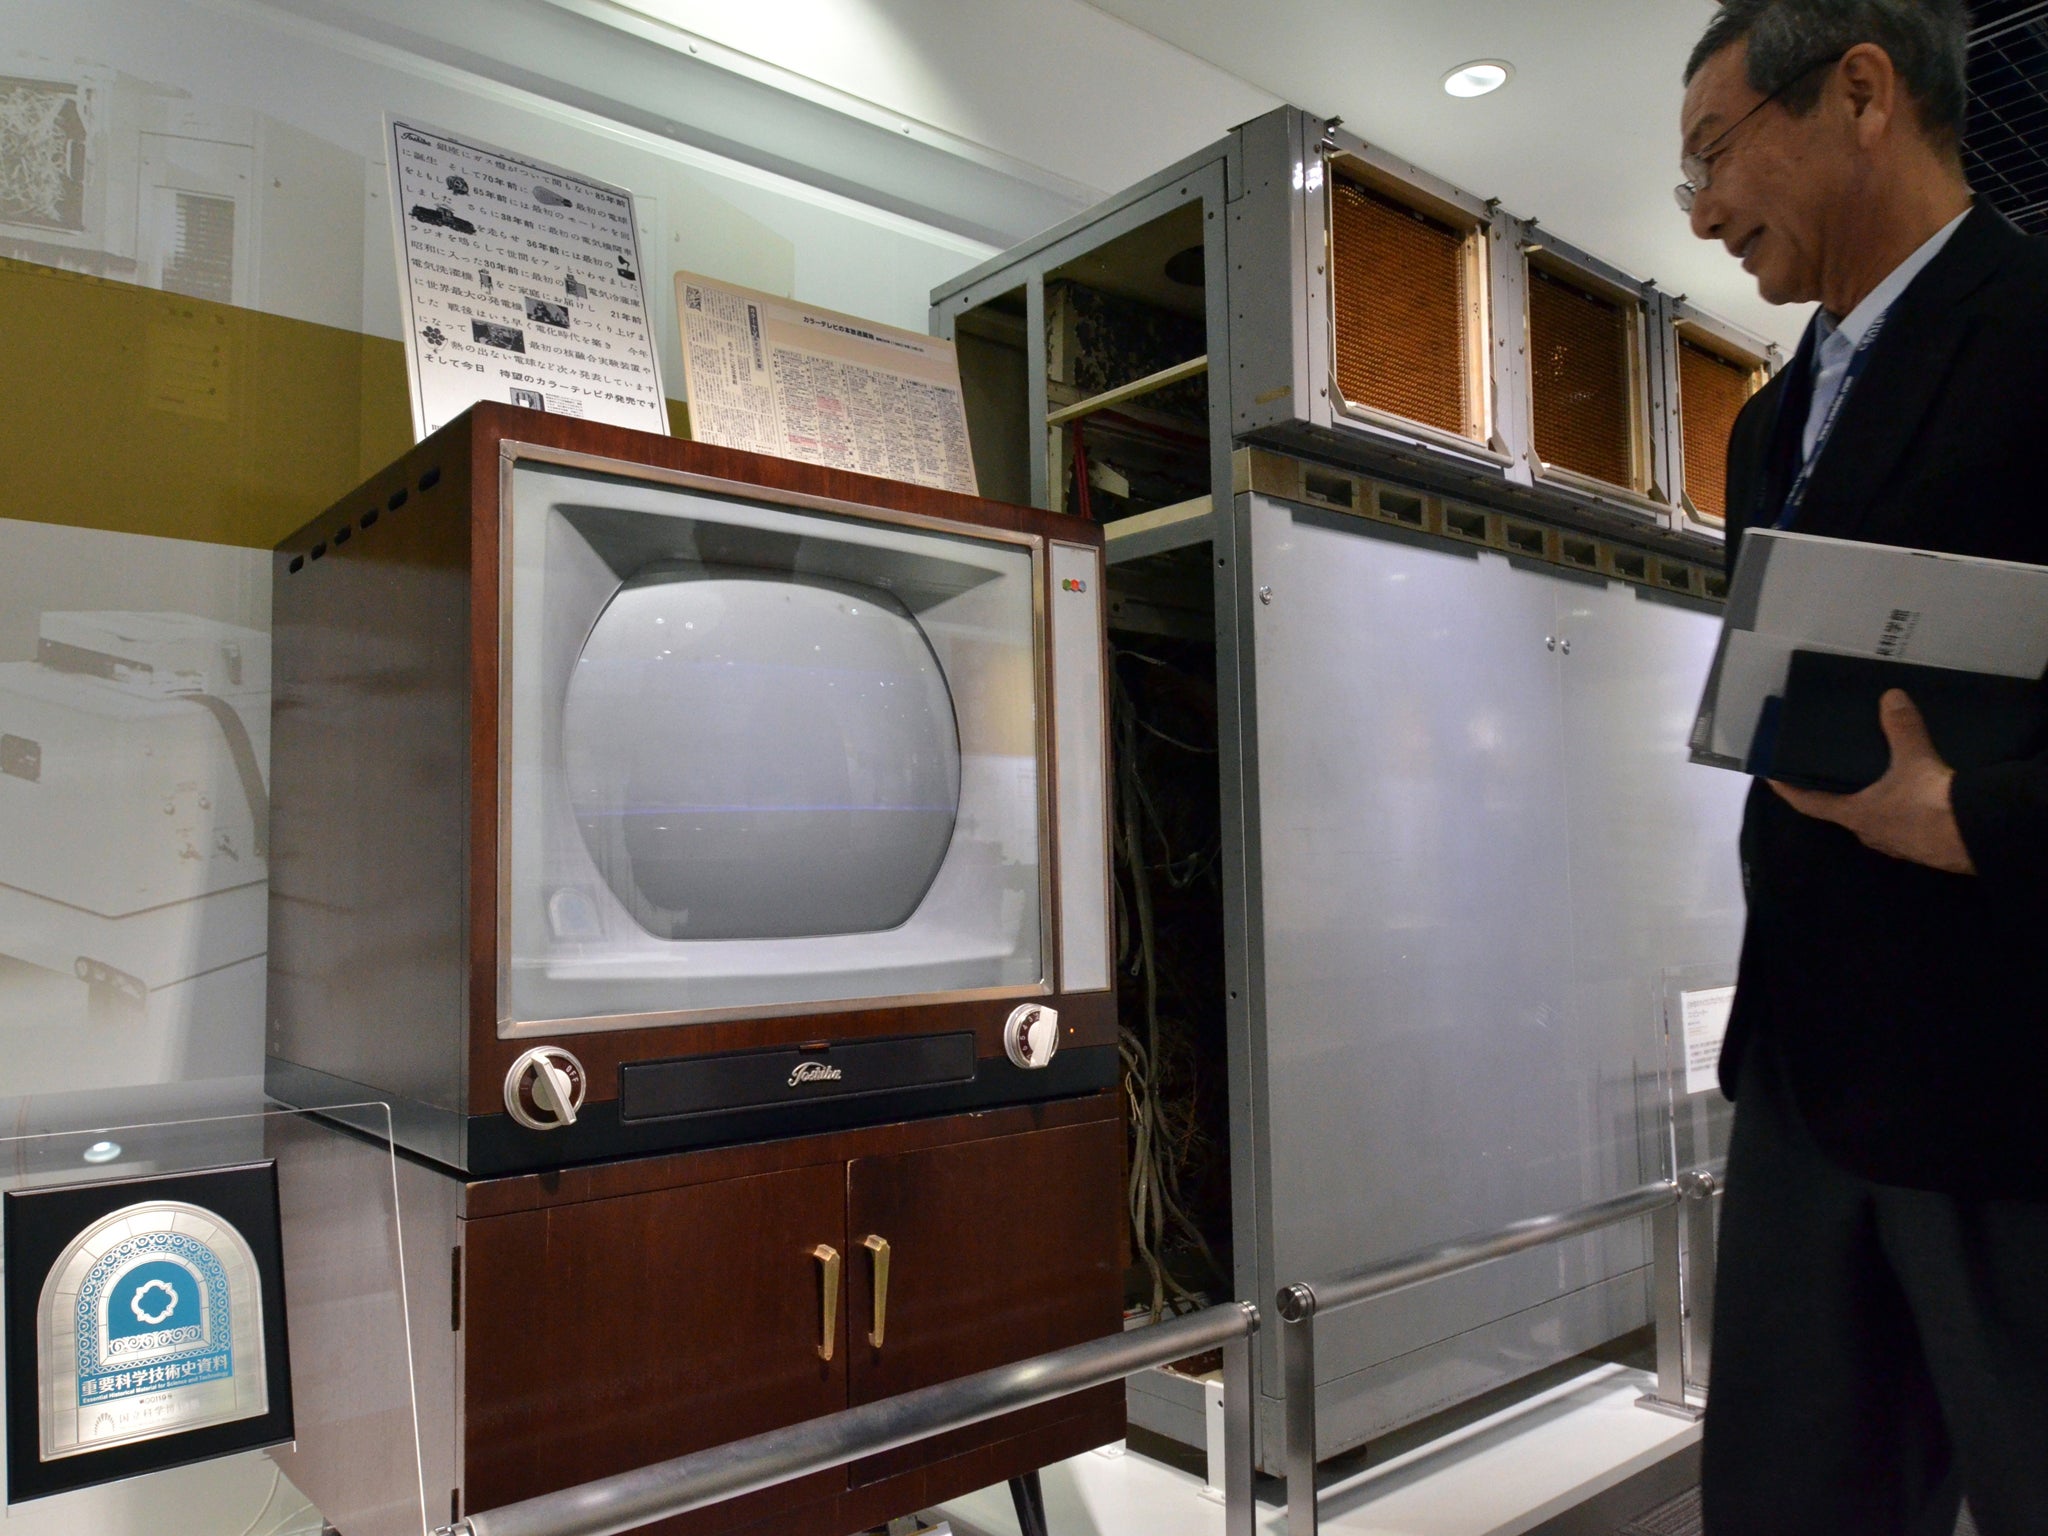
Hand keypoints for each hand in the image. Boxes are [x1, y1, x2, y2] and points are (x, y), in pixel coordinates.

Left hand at [1769, 689, 1975, 873]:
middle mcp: (1868, 833)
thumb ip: (1901, 728)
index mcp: (1854, 815)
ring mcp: (1896, 844)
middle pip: (1842, 811)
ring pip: (1874, 819)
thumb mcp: (1913, 760)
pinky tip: (1913, 796)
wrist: (1977, 839)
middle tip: (1833, 771)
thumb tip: (1890, 698)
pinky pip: (1903, 826)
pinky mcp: (1922, 847)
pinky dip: (1901, 810)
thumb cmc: (1931, 804)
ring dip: (1872, 802)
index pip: (1808, 803)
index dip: (1788, 790)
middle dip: (1837, 793)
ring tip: (1876, 778)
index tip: (1771, 778)